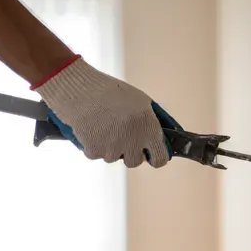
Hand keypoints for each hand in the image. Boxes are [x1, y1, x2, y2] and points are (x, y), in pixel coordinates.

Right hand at [35, 57, 170, 167]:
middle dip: (130, 151)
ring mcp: (113, 149)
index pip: (160, 159)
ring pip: (114, 158)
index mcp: (148, 128)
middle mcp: (133, 141)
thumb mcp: (141, 100)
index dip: (155, 157)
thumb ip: (158, 119)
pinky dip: (94, 145)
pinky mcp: (94, 151)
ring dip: (110, 146)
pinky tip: (91, 128)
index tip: (150, 153)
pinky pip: (97, 155)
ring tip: (103, 125)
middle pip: (135, 161)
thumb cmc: (111, 92)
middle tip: (121, 135)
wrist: (78, 88)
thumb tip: (172, 134)